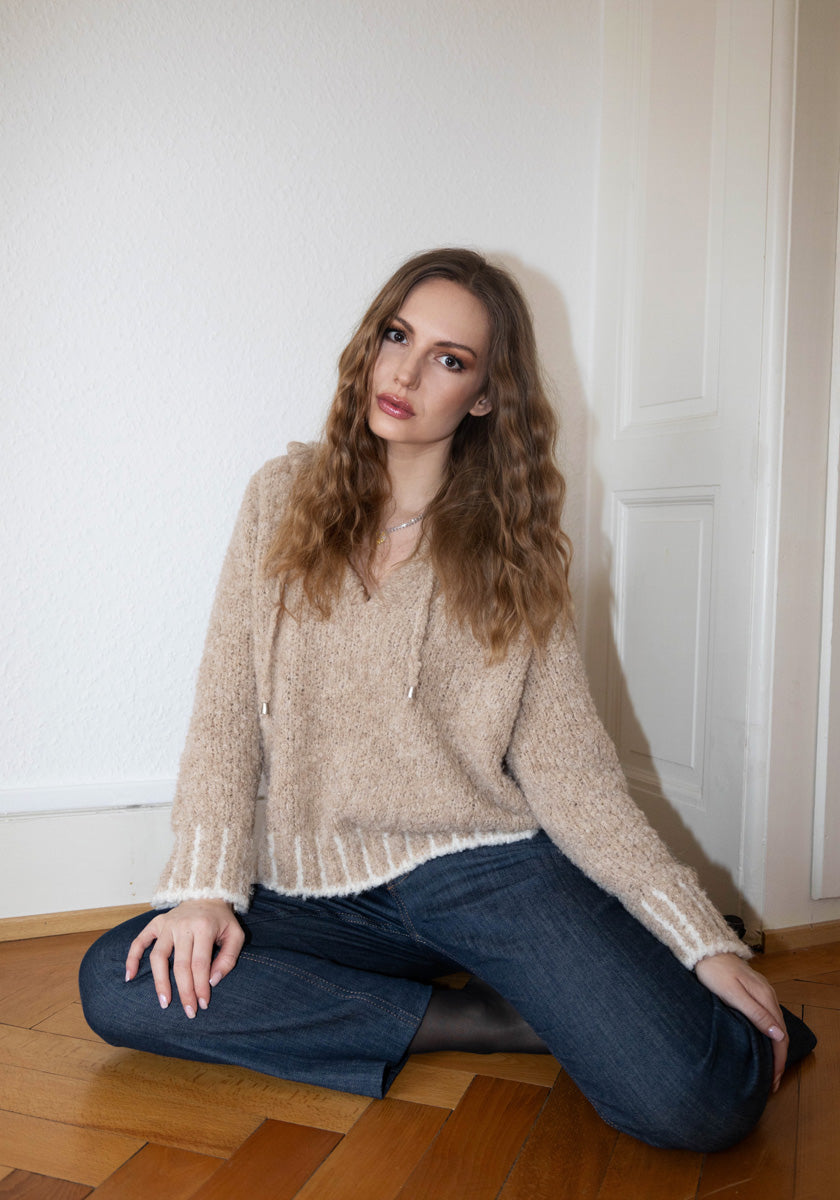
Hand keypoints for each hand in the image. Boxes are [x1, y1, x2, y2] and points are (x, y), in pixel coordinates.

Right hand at [124, 899, 244, 1017]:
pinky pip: (139, 941)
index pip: (200, 963)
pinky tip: (130, 977)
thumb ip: (228, 958)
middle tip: (188, 1011)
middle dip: (184, 991)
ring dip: (160, 981)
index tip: (203, 1004)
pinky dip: (132, 958)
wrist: (207, 894)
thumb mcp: (235, 935)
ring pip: (158, 956)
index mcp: (205, 927)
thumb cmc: (222, 921)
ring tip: (164, 1002)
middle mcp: (183, 925)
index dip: (200, 986)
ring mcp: (167, 924)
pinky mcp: (156, 923)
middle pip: (180, 964)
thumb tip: (212, 981)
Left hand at [695, 952, 787, 1091]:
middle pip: (780, 1032)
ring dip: (774, 1048)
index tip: (773, 1080)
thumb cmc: (714, 972)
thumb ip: (755, 1013)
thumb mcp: (733, 995)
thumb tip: (778, 1035)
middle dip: (778, 1058)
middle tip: (771, 1082)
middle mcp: (768, 995)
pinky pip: (767, 1017)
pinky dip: (767, 1035)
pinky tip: (761, 1043)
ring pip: (774, 1025)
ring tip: (768, 1068)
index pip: (780, 1035)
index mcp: (765, 997)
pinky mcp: (753, 991)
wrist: (704, 950)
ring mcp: (762, 992)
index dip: (778, 1060)